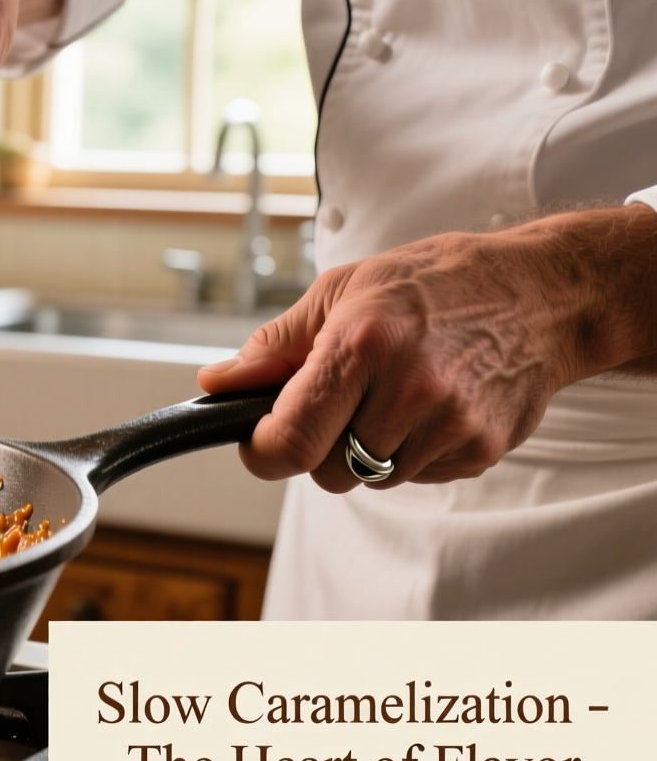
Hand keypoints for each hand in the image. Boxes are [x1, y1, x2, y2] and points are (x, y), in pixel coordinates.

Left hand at [196, 204, 656, 492]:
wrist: (542, 294)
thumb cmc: (439, 283)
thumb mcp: (343, 290)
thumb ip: (276, 345)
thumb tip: (217, 383)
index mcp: (361, 346)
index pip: (289, 440)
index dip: (261, 452)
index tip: (258, 441)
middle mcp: (407, 390)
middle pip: (325, 470)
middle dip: (317, 446)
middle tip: (341, 401)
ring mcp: (448, 426)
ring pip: (370, 478)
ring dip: (366, 449)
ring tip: (393, 393)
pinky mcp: (479, 450)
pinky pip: (416, 475)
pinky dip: (411, 451)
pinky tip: (430, 404)